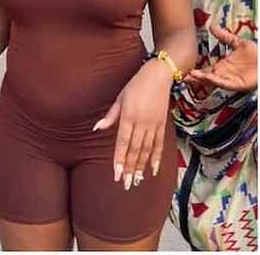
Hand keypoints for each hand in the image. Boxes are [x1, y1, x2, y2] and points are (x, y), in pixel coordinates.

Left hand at [93, 61, 172, 188]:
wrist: (159, 76)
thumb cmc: (135, 86)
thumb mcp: (120, 97)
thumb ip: (110, 116)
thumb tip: (97, 128)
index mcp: (128, 117)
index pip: (123, 143)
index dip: (120, 159)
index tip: (117, 174)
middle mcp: (141, 123)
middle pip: (135, 150)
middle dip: (130, 168)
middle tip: (126, 184)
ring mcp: (153, 125)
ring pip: (147, 150)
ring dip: (142, 166)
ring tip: (137, 181)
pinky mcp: (162, 124)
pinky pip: (159, 144)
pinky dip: (156, 158)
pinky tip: (153, 170)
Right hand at [184, 24, 257, 92]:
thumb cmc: (256, 55)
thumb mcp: (237, 42)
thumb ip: (224, 36)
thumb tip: (212, 26)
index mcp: (222, 66)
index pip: (205, 69)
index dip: (195, 70)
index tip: (184, 68)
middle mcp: (224, 74)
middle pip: (206, 77)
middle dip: (194, 77)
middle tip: (182, 75)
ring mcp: (229, 79)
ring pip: (212, 81)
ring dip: (202, 79)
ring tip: (191, 75)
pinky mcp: (237, 84)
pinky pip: (224, 83)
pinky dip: (215, 81)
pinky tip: (208, 77)